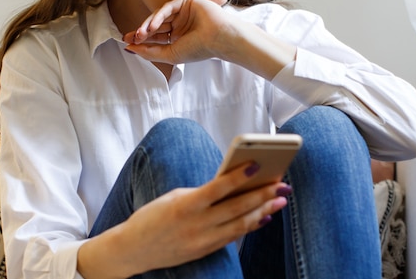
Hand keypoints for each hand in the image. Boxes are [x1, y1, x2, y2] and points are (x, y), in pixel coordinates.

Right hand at [77, 162, 290, 277]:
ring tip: (280, 200)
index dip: (238, 177)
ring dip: (263, 211)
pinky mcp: (205, 251)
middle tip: (282, 185)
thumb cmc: (153, 216)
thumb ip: (202, 193)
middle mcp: (196, 225)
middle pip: (236, 208)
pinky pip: (233, 237)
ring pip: (240, 225)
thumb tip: (232, 186)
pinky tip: (264, 217)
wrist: (133, 250)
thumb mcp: (174, 198)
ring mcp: (202, 241)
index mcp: (184, 205)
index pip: (217, 188)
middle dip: (262, 196)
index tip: (257, 165)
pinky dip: (250, 226)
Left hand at [122, 0, 236, 63]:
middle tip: (130, 37)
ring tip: (139, 34)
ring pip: (160, 16)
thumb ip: (150, 52)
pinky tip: (152, 26)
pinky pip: (168, 7)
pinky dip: (158, 16)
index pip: (156, 36)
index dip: (142, 40)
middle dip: (141, 32)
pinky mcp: (187, 1)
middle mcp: (180, 24)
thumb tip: (129, 49)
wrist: (219, 39)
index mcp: (178, 37)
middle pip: (156, 25)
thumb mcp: (170, 54)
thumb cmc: (199, 49)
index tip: (128, 43)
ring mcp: (184, 12)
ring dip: (148, 25)